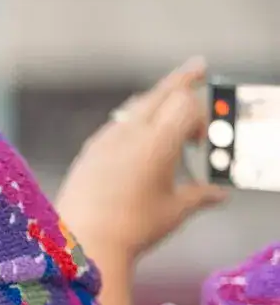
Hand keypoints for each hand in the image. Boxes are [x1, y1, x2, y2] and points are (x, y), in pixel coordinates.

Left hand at [55, 58, 227, 304]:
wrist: (85, 238)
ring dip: (155, 100)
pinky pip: (117, 122)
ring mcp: (106, 138)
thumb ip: (200, 195)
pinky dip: (134, 117)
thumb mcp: (175, 211)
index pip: (185, 105)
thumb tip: (219, 194)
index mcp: (158, 143)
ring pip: (135, 105)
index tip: (200, 142)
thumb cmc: (135, 227)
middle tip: (198, 67)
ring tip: (168, 99)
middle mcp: (130, 133)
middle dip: (182, 80)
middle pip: (160, 93)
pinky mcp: (91, 148)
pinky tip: (137, 129)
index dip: (200, 116)